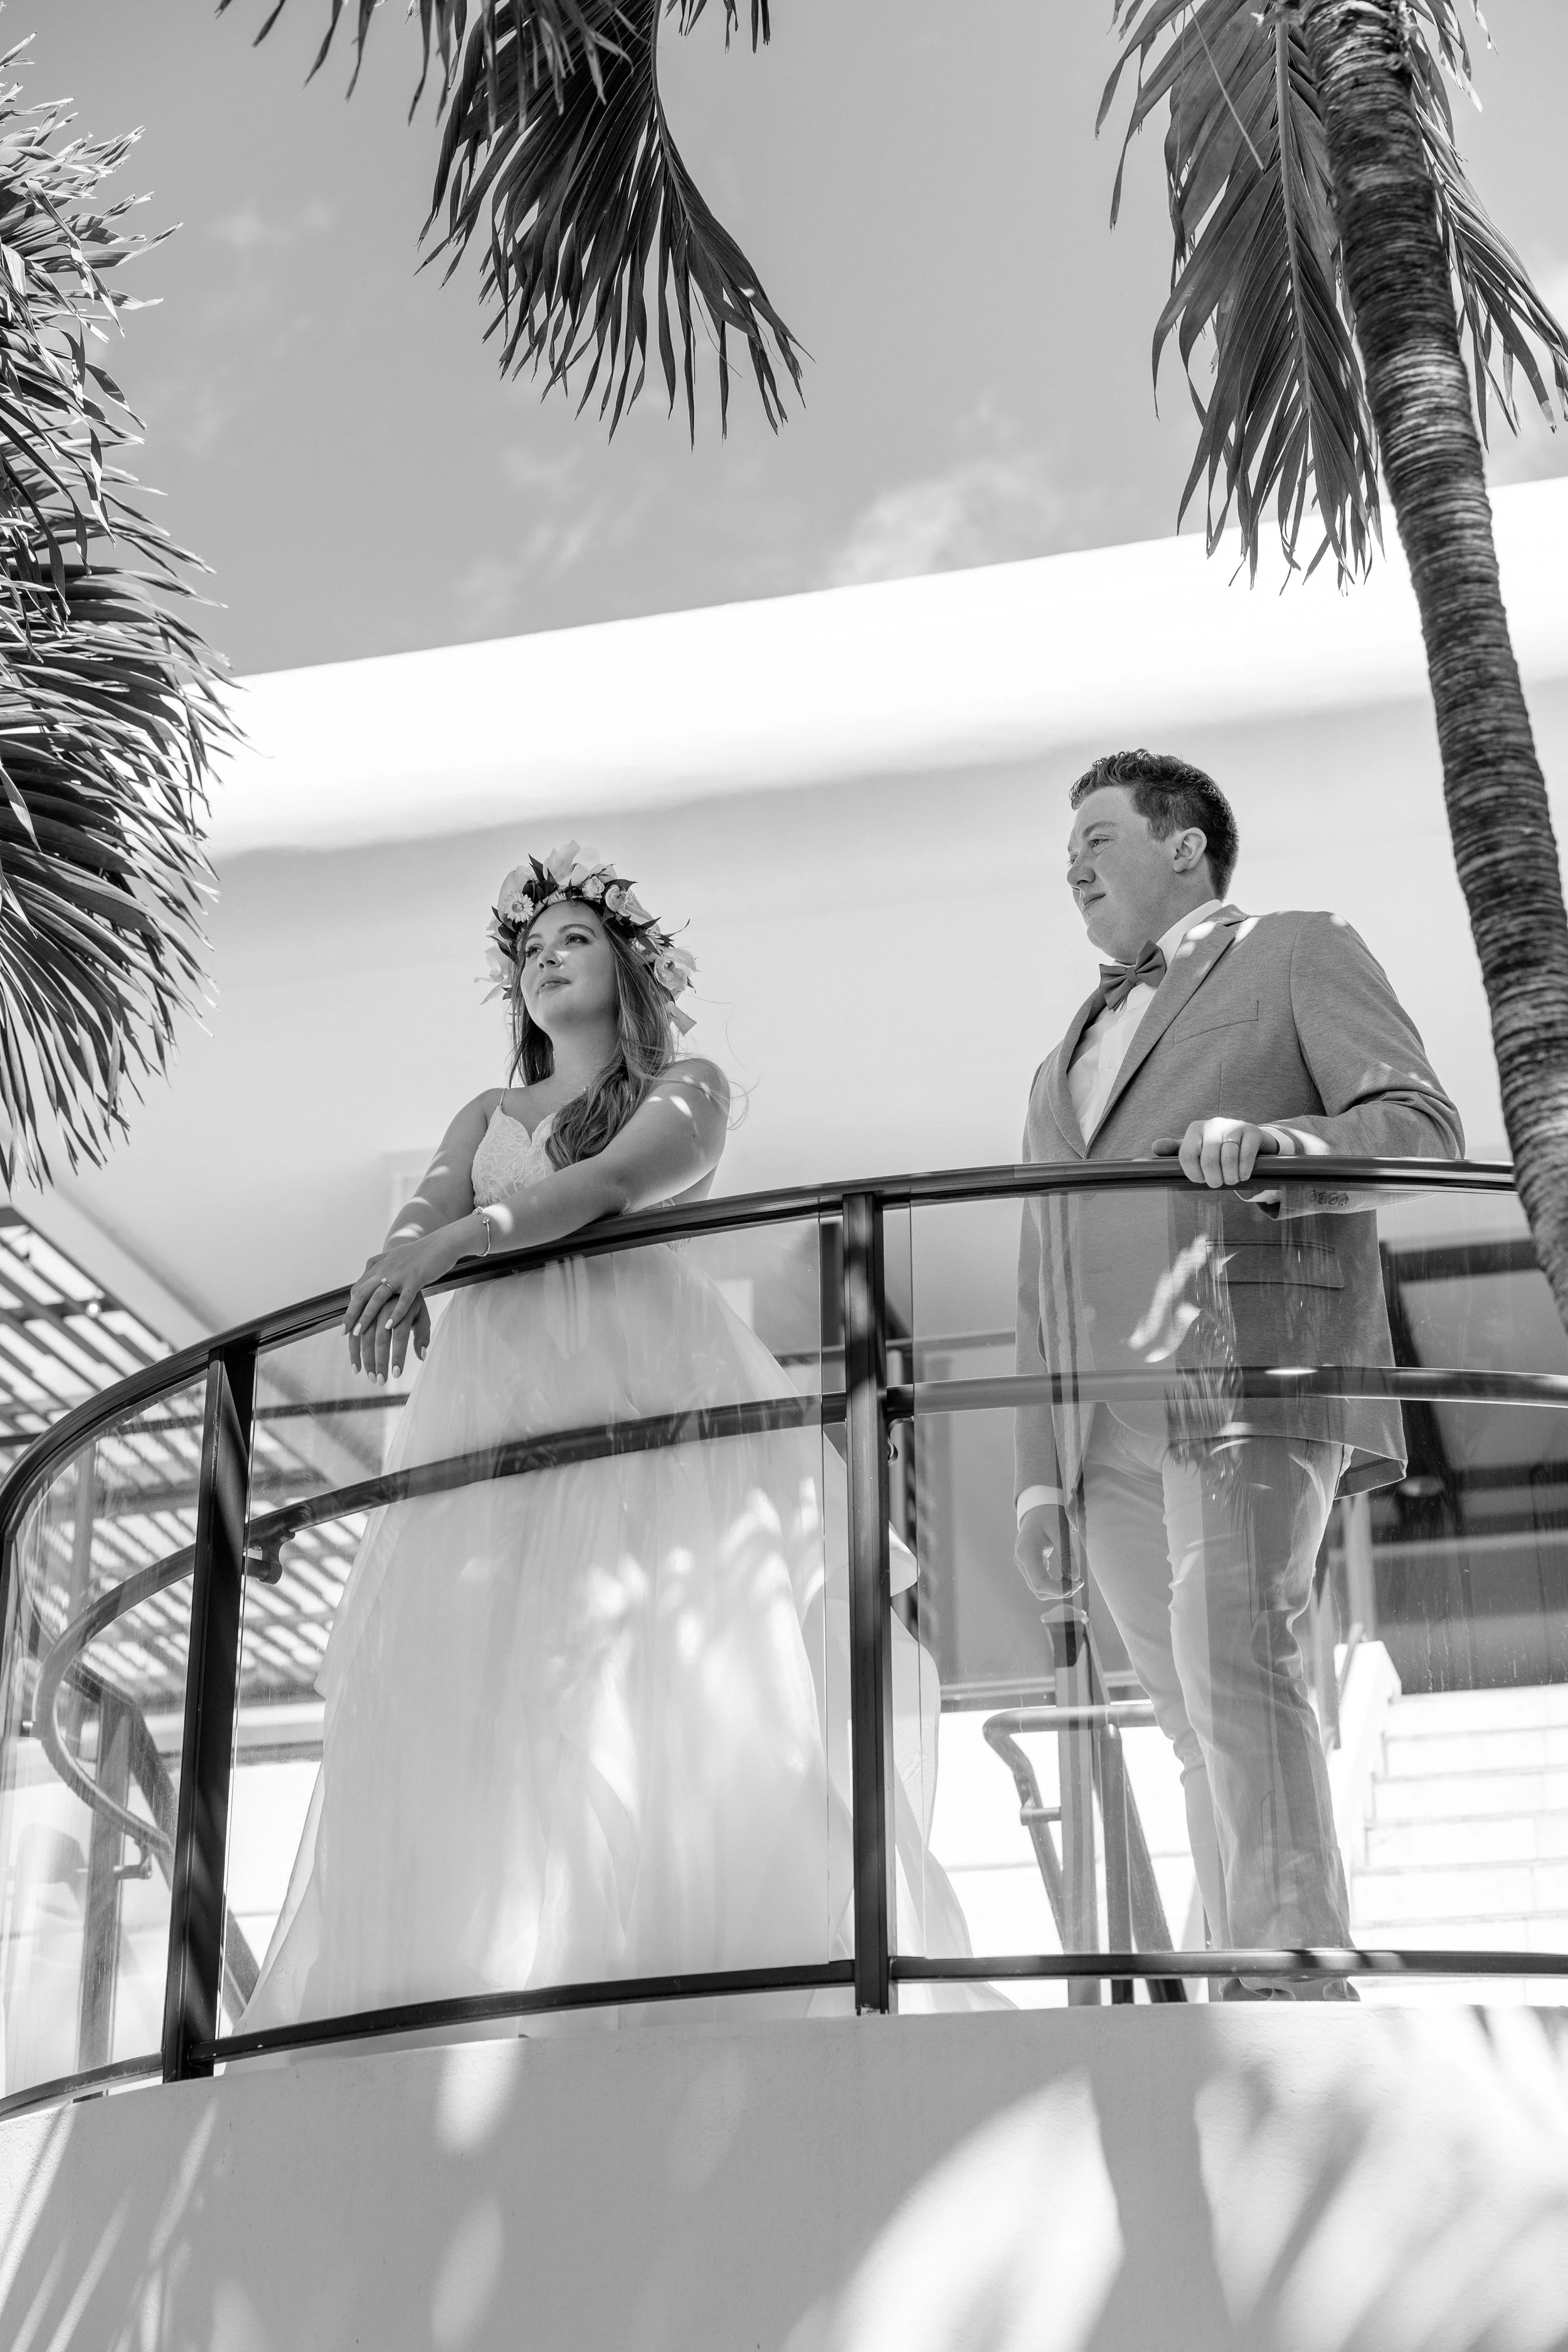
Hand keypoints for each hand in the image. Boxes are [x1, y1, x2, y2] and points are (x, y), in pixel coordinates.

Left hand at [345, 1230, 457, 1379]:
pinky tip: (388, 1326)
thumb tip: (368, 1271)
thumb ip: (381, 1263)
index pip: (359, 1288)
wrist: (443, 1243)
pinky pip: (403, 1299)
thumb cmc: (422, 1253)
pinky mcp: (416, 1279)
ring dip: (366, 1316)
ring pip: (378, 1297)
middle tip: (344, 1332)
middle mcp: (386, 1269)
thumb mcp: (396, 1256)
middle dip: (352, 1314)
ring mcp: (400, 1274)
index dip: (351, 1305)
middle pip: (362, 1293)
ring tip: (359, 1333)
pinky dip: (395, 1313)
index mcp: (381, 1266)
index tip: (347, 1322)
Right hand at [1014, 1504, 1082, 1605]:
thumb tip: (1075, 1579)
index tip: (1076, 1585)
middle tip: (1079, 1582)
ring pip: (1039, 1589)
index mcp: (1027, 1552)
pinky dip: (1054, 1584)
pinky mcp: (1027, 1565)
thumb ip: (1067, 1555)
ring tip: (1075, 1580)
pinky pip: (1039, 1582)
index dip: (1058, 1590)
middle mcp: (1021, 1560)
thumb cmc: (1049, 1515)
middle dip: (1060, 1591)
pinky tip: (1067, 1576)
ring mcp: (1022, 1563)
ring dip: (1057, 1589)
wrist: (1037, 1507)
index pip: (1040, 1583)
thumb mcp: (1060, 1531)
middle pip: (1039, 1590)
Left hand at [1154, 1118, 1281, 1188]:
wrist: (1249, 1140)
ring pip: (1228, 1159)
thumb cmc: (1217, 1148)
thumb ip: (1174, 1150)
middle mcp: (1213, 1124)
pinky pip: (1245, 1155)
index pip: (1187, 1156)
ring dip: (1230, 1177)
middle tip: (1218, 1183)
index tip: (1200, 1180)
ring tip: (1232, 1180)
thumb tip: (1155, 1147)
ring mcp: (1234, 1126)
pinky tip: (1244, 1175)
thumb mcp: (1195, 1148)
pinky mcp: (1252, 1131)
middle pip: (1208, 1160)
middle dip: (1214, 1178)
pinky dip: (1244, 1170)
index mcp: (1195, 1129)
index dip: (1193, 1174)